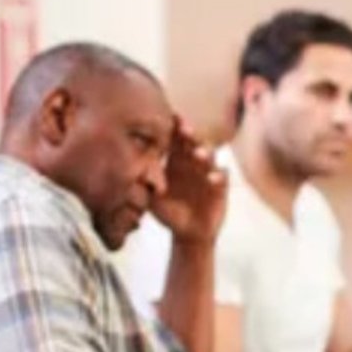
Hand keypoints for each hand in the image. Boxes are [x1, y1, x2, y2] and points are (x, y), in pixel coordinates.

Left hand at [150, 117, 227, 241]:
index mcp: (175, 162)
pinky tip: (212, 178)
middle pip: (194, 143)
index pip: (175, 141)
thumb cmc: (167, 213)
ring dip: (205, 153)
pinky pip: (222, 177)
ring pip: (210, 157)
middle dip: (191, 135)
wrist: (189, 233)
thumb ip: (144, 185)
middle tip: (184, 129)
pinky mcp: (220, 188)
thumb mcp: (151, 199)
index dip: (173, 129)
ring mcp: (207, 174)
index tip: (169, 118)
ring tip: (198, 154)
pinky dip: (218, 175)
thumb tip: (129, 170)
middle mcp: (193, 164)